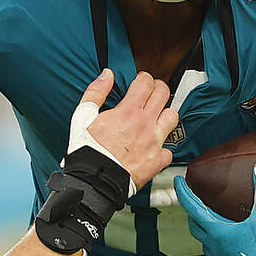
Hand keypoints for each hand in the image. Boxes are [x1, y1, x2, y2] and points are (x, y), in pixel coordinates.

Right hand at [70, 69, 178, 190]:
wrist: (94, 181)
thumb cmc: (87, 151)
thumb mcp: (83, 117)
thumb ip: (96, 92)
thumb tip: (107, 74)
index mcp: (128, 112)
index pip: (146, 83)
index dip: (144, 78)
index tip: (140, 81)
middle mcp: (145, 124)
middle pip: (164, 94)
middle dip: (158, 88)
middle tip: (151, 92)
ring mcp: (154, 143)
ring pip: (173, 117)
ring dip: (165, 113)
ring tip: (156, 116)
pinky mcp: (157, 161)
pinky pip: (169, 149)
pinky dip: (162, 147)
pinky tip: (153, 147)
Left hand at [174, 159, 255, 255]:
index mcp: (218, 232)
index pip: (193, 208)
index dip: (184, 193)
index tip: (178, 182)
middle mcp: (216, 246)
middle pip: (195, 225)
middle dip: (191, 210)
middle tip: (193, 198)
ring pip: (204, 240)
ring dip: (203, 226)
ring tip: (209, 216)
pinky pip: (217, 250)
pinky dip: (216, 239)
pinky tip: (229, 235)